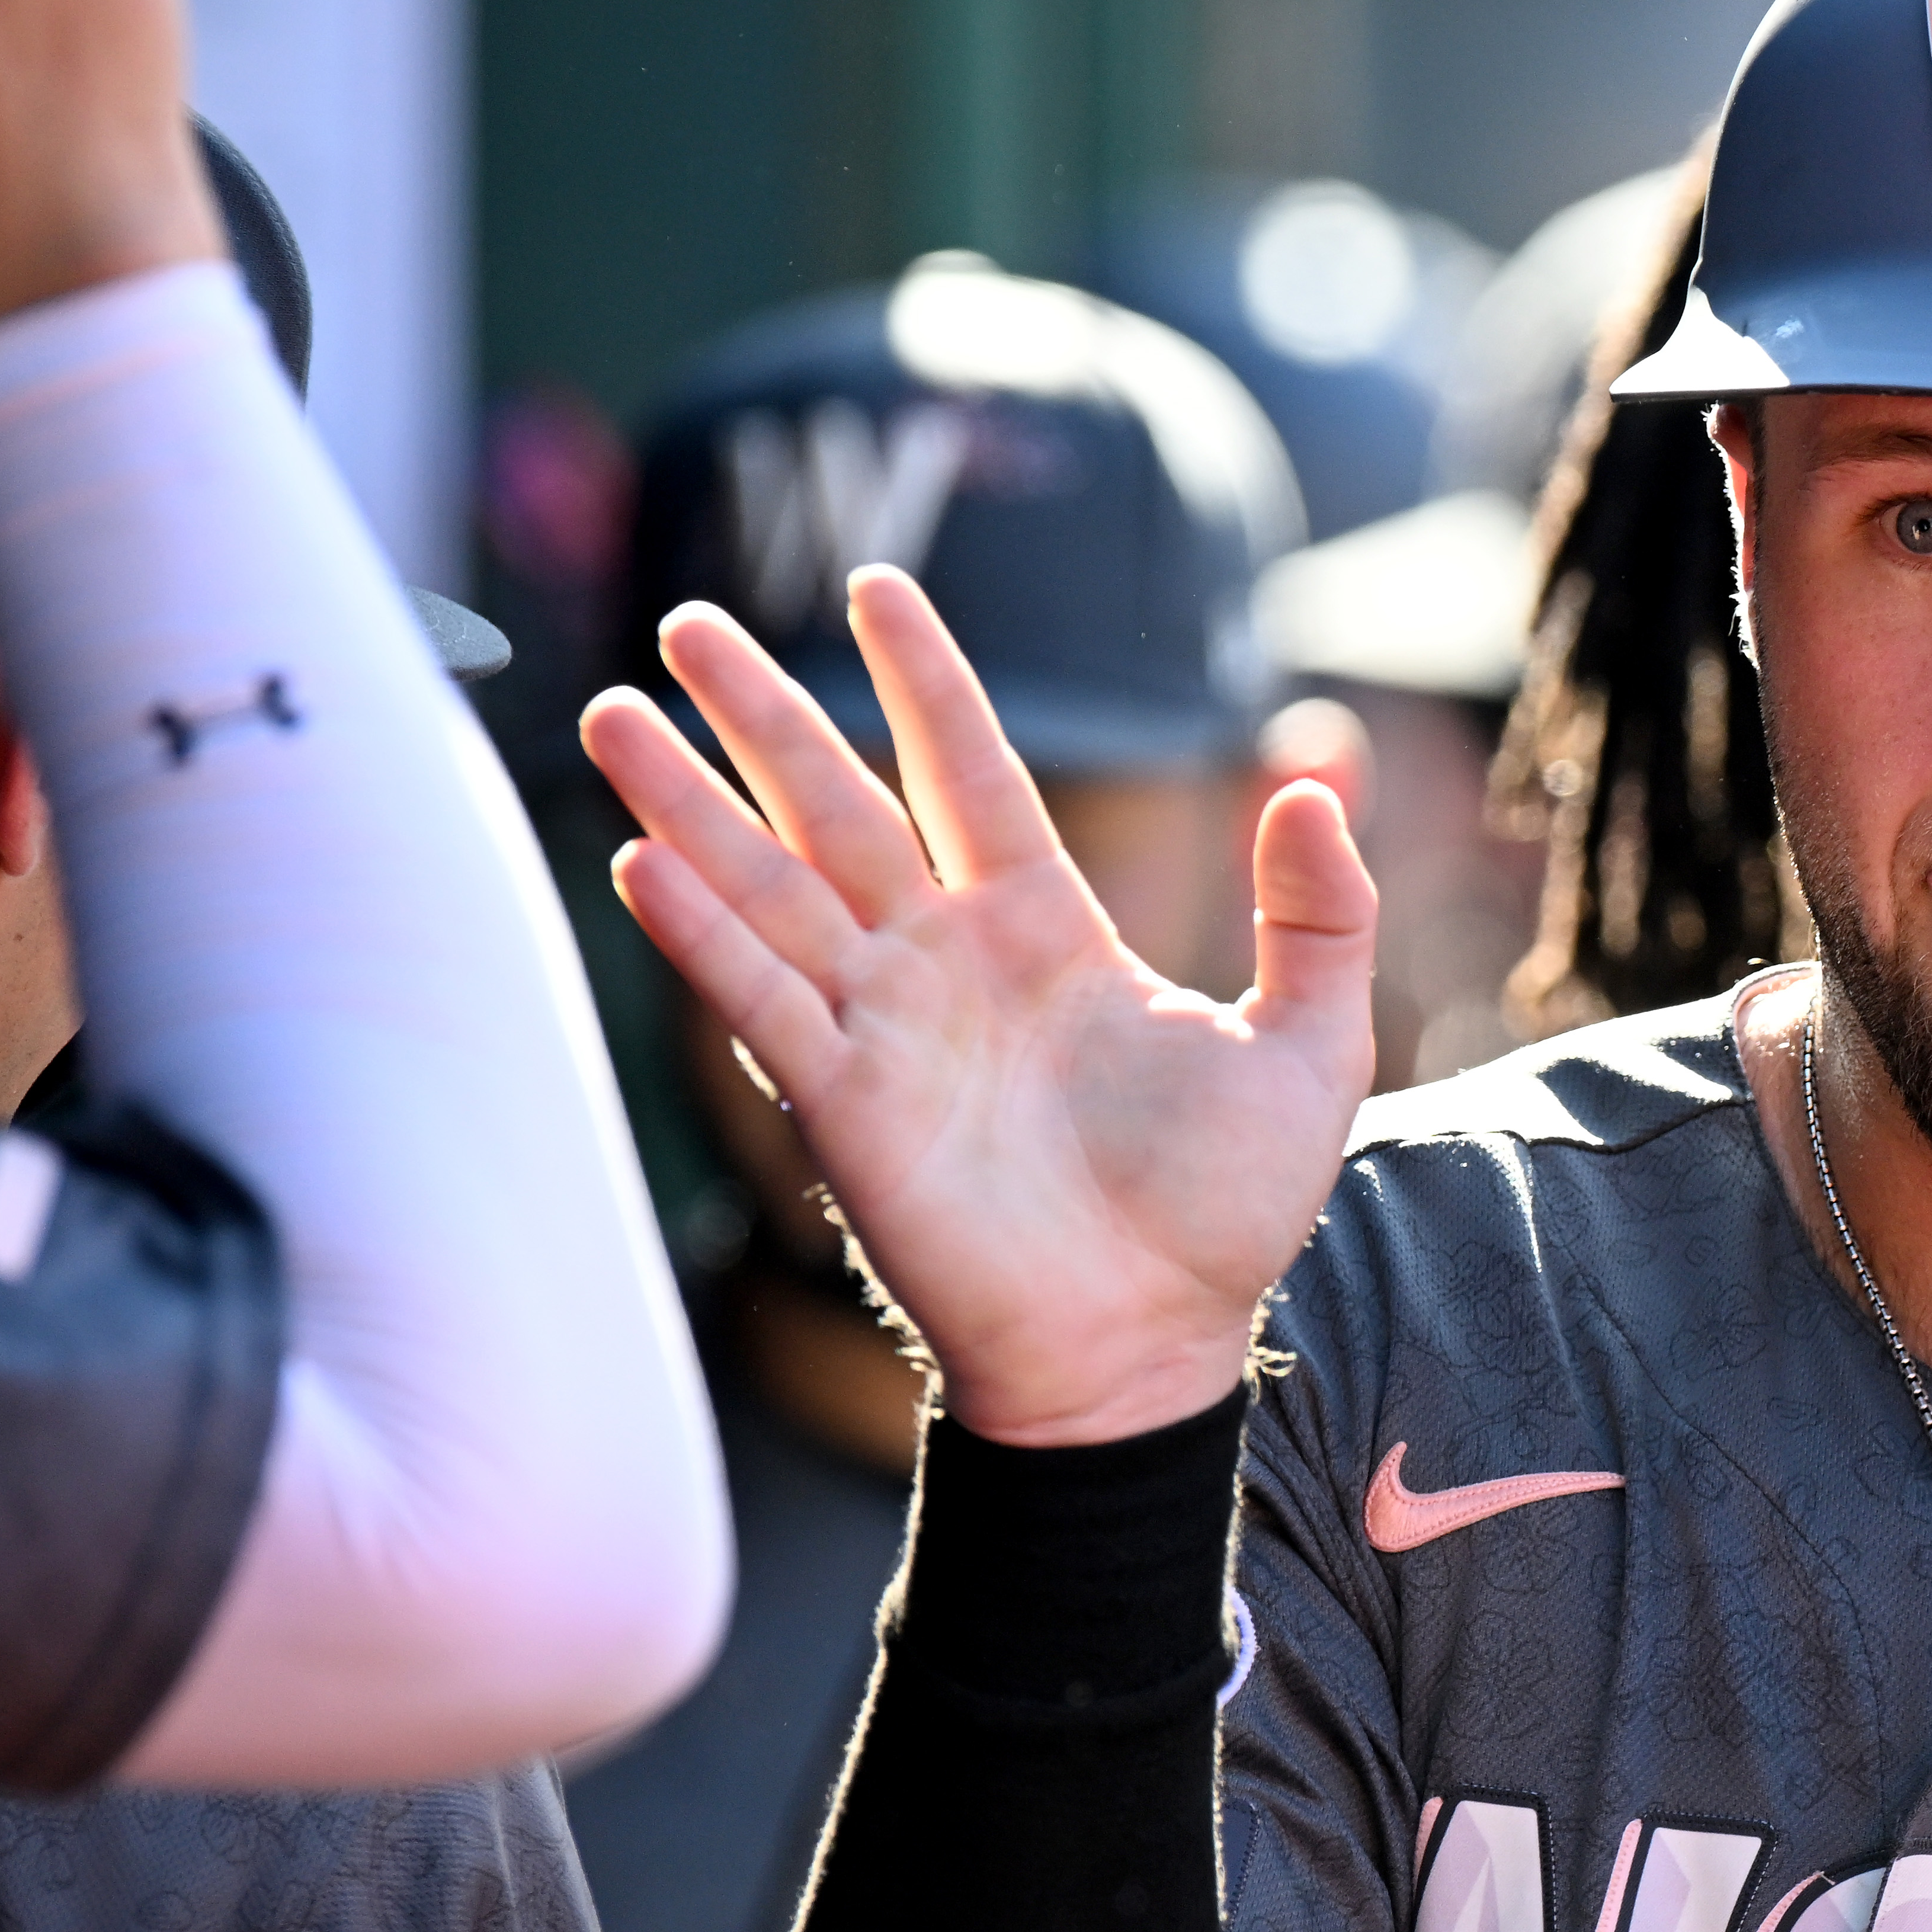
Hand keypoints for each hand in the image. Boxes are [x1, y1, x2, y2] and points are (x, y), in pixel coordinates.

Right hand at [583, 570, 1381, 1444]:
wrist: (1156, 1344)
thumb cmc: (1223, 1212)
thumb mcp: (1308, 1045)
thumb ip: (1317, 914)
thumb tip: (1313, 778)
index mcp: (1048, 931)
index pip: (972, 772)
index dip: (925, 681)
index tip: (878, 586)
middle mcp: (949, 962)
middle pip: (838, 804)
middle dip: (763, 714)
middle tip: (689, 622)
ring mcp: (887, 1028)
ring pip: (770, 884)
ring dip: (689, 801)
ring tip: (613, 711)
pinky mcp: (846, 1104)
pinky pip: (763, 998)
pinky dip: (701, 933)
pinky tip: (639, 862)